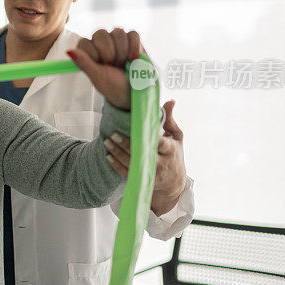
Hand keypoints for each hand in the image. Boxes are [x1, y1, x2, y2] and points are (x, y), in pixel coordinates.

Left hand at [67, 28, 142, 110]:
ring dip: (122, 51)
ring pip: (117, 32)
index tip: (101, 67)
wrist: (137, 93)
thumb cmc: (114, 87)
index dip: (94, 55)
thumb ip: (84, 63)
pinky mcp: (133, 40)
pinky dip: (134, 47)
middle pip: (100, 33)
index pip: (84, 42)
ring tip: (123, 64)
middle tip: (113, 66)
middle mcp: (101, 43)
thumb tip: (68, 51)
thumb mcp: (98, 77)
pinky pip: (132, 34)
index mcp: (88, 52)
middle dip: (109, 53)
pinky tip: (133, 58)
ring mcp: (117, 40)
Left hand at [103, 100, 185, 215]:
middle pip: (142, 154)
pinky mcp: (142, 181)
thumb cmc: (174, 154)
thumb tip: (170, 101)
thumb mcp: (176, 137)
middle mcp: (161, 163)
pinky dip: (116, 165)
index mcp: (170, 150)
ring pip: (132, 164)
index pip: (159, 142)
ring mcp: (151, 174)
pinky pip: (127, 174)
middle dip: (126, 144)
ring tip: (107, 142)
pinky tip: (108, 156)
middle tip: (113, 134)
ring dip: (117, 153)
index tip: (133, 126)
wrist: (174, 182)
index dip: (146, 135)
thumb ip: (170, 120)